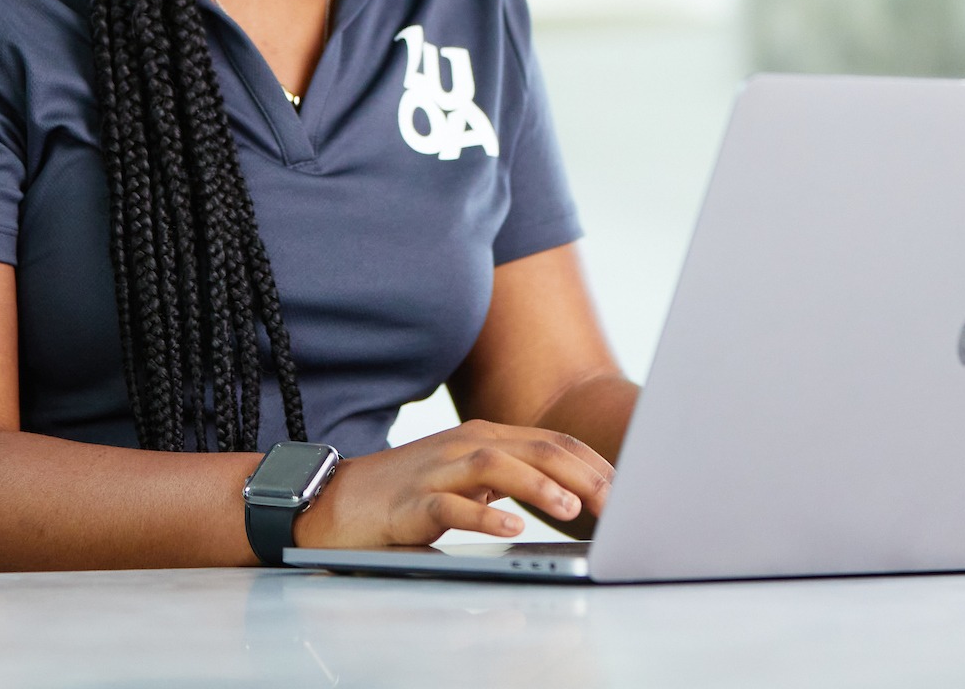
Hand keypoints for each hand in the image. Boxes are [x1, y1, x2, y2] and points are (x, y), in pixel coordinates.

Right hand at [289, 420, 613, 546]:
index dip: (593, 463)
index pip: (553, 441)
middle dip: (582, 474)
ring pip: (497, 465)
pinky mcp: (410, 501)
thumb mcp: (470, 481)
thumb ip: (514, 481)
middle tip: (616, 502)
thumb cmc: (409, 495)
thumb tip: (573, 497)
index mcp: (486, 437)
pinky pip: (450, 504)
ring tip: (571, 508)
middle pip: (535, 447)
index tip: (627, 491)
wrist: (336, 503)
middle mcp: (466, 444)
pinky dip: (483, 514)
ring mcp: (437, 469)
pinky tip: (509, 527)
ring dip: (539, 486)